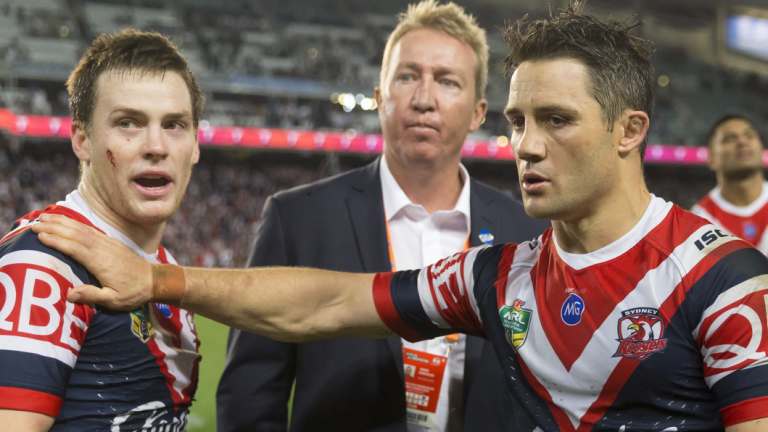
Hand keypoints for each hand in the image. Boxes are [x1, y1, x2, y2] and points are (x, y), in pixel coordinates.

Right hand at [31, 214, 152, 309]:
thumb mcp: (114, 300)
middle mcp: (103, 249)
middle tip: (34, 224)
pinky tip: (65, 221)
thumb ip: (93, 295)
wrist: (154, 280)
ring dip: (62, 222)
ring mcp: (107, 243)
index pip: (75, 248)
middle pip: (75, 235)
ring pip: (81, 229)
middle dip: (54, 228)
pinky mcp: (110, 242)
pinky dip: (75, 224)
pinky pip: (89, 229)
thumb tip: (69, 294)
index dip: (58, 241)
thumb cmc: (133, 293)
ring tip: (43, 217)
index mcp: (101, 262)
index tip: (40, 236)